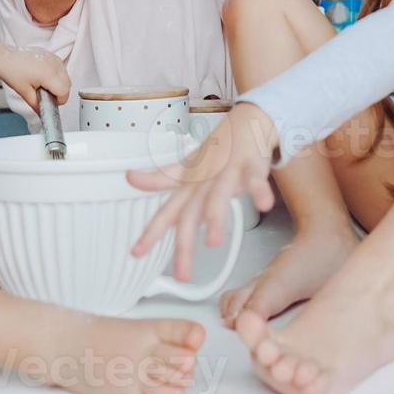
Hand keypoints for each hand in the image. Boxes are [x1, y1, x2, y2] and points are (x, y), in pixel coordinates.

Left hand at [0, 44, 69, 109]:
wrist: (5, 59)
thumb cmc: (12, 72)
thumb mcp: (25, 93)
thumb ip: (37, 106)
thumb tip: (42, 114)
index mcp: (49, 75)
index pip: (64, 91)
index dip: (59, 100)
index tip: (50, 101)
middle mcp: (54, 65)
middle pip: (68, 84)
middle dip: (60, 92)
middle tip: (45, 95)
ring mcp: (53, 58)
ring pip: (66, 76)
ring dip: (59, 83)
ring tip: (42, 84)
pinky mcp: (51, 55)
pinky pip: (61, 68)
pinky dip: (56, 74)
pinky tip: (43, 76)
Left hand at [126, 101, 277, 281]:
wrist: (246, 120)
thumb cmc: (216, 150)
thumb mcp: (186, 167)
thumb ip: (160, 178)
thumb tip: (130, 177)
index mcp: (189, 185)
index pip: (167, 212)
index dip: (151, 233)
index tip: (136, 254)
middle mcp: (204, 181)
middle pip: (190, 214)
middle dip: (184, 244)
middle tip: (182, 274)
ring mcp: (226, 172)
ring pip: (218, 196)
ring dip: (216, 218)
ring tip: (214, 242)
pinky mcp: (250, 165)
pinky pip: (255, 179)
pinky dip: (259, 191)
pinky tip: (263, 204)